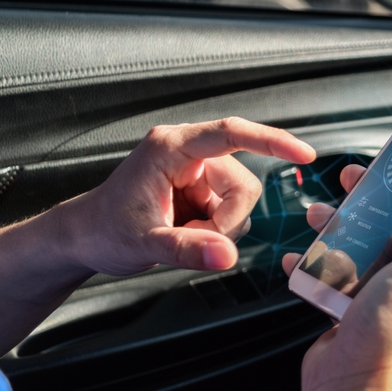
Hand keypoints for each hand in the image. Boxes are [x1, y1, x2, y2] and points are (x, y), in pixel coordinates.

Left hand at [64, 118, 315, 275]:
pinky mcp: (204, 189)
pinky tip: (190, 233)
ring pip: (242, 201)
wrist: (87, 239)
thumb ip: (187, 249)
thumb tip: (227, 255)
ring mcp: (199, 172)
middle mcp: (189, 152)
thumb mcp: (144, 244)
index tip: (304, 152)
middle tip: (193, 238)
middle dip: (227, 220)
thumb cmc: (104, 230)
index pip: (231, 134)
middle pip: (243, 184)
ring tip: (185, 236)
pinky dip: (218, 231)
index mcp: (171, 147)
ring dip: (222, 228)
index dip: (271, 140)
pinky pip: (233, 212)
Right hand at [281, 165, 391, 390]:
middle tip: (350, 181)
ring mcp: (380, 298)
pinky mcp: (349, 313)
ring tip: (317, 216)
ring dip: (337, 227)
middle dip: (370, 199)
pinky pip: (331, 279)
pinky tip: (301, 258)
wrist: (355, 390)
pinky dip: (313, 265)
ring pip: (359, 247)